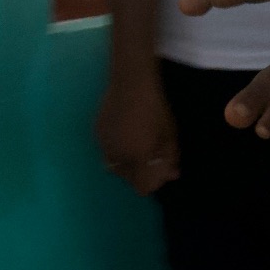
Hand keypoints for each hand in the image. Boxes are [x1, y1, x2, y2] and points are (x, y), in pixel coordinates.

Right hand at [96, 69, 179, 194]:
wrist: (130, 82)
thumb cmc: (155, 108)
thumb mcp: (169, 134)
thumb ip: (170, 158)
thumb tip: (172, 174)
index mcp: (136, 159)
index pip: (142, 187)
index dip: (154, 182)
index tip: (162, 169)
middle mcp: (117, 157)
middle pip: (128, 178)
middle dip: (141, 172)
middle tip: (152, 155)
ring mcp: (103, 145)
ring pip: (115, 165)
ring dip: (127, 161)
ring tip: (138, 144)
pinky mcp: (96, 133)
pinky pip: (107, 150)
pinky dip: (117, 148)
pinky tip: (126, 133)